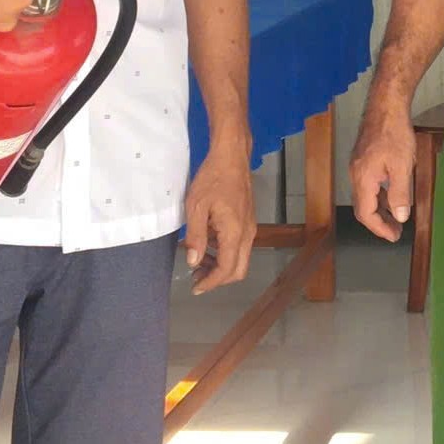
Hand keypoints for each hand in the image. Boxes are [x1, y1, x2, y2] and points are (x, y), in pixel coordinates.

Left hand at [185, 150, 255, 294]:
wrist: (232, 156)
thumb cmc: (212, 178)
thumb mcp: (196, 206)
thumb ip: (196, 237)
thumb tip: (193, 262)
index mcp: (235, 232)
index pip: (226, 269)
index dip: (211, 283)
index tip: (195, 287)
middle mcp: (247, 234)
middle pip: (238, 270)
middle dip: (217, 278)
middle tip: (195, 276)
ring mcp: (250, 227)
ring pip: (239, 259)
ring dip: (220, 265)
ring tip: (197, 259)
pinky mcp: (248, 220)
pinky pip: (239, 246)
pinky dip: (224, 252)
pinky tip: (207, 242)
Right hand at [349, 107, 415, 241]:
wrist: (385, 105)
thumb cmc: (395, 133)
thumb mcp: (402, 166)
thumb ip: (400, 194)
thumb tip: (400, 218)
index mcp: (363, 178)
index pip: (365, 213)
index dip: (379, 228)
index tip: (394, 236)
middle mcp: (355, 174)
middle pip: (362, 207)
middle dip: (378, 222)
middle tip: (396, 231)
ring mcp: (357, 165)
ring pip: (364, 196)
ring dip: (379, 209)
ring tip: (396, 217)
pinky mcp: (362, 158)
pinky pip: (367, 184)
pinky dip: (378, 196)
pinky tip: (392, 195)